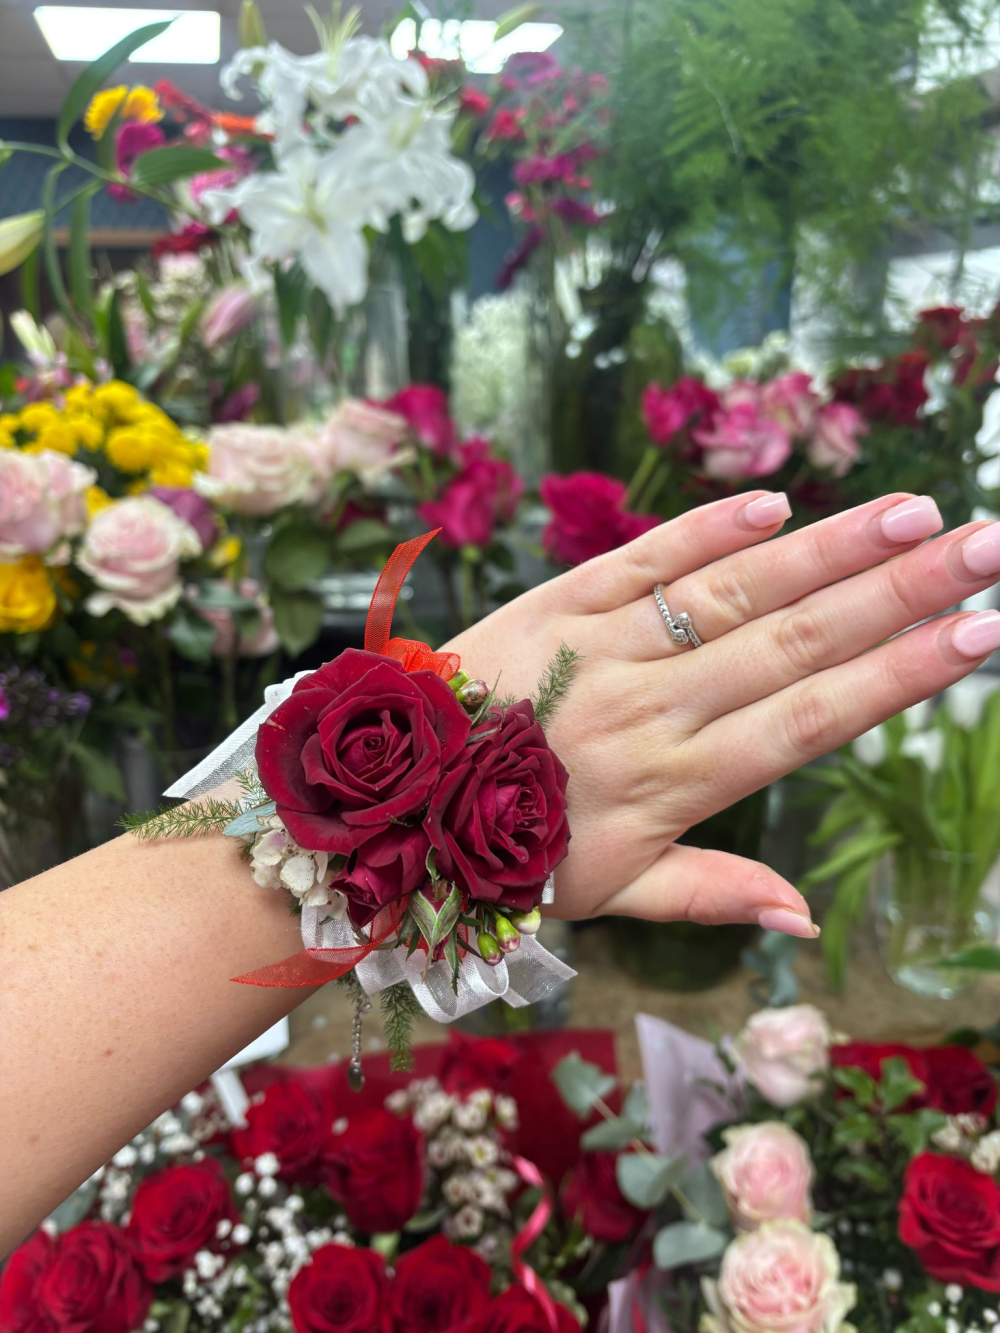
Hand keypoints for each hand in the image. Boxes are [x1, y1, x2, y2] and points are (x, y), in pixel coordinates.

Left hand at [443, 491, 999, 933]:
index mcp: (674, 784)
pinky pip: (634, 562)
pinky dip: (700, 531)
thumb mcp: (607, 895)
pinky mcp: (549, 607)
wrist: (379, 806)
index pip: (809, 719)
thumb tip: (806, 918)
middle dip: (898, 592)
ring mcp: (598, 650)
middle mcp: (649, 709)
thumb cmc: (500, 856)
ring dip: (824, 550)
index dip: (899, 677)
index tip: (980, 635)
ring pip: (727, 593)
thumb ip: (708, 892)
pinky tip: (772, 504)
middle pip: (792, 642)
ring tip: (910, 513)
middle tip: (985, 547)